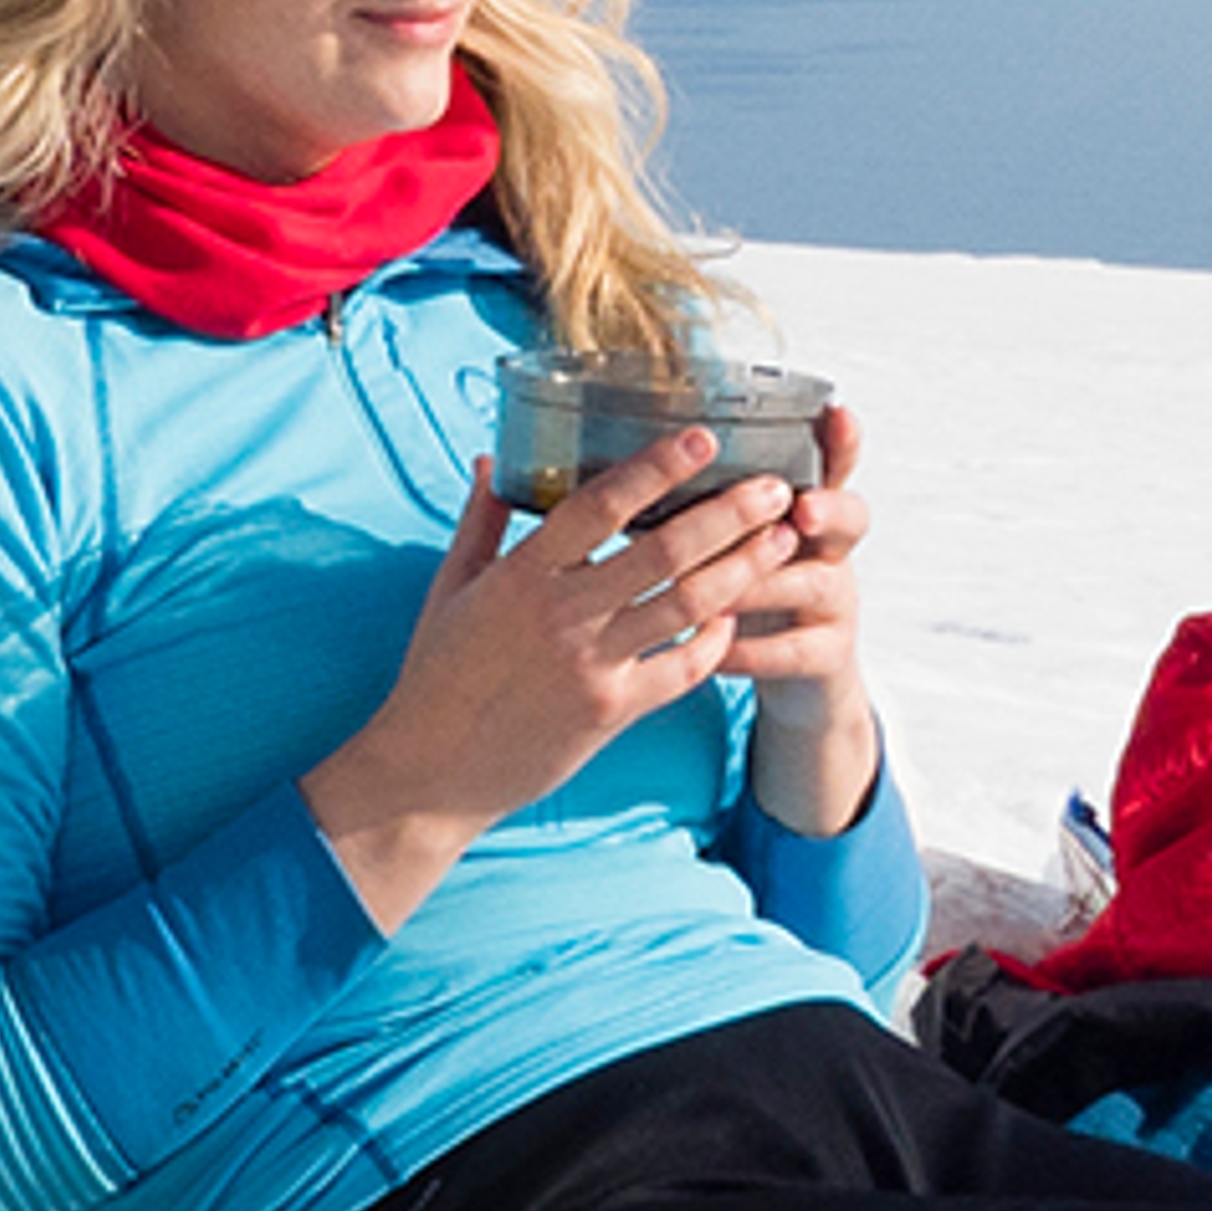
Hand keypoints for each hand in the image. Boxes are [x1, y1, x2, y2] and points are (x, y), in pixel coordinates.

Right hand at [303, 420, 808, 930]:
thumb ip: (480, 521)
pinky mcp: (611, 712)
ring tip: (783, 540)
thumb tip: (494, 460)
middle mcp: (562, 615)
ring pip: (685, 607)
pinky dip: (713, 642)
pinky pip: (680, 672)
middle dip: (728, 515)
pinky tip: (736, 616)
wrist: (428, 772)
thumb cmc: (435, 675)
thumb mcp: (448, 589)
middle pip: (663, 552)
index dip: (655, 468)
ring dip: (742, 570)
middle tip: (776, 487)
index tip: (702, 438)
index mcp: (521, 574)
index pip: (599, 505)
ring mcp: (591, 666)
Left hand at [714, 400, 881, 839]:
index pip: (835, 463)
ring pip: (815, 584)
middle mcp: (831, 548)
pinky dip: (752, 648)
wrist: (792, 670)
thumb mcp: (740, 538)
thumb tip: (648, 460)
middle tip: (797, 510)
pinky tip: (716, 648)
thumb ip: (714, 504)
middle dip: (825, 508)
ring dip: (765, 584)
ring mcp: (836, 601)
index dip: (841, 440)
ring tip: (721, 589)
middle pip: (849, 517)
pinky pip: (797, 651)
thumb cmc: (746, 586)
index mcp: (807, 506)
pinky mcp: (829, 653)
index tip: (834, 413)